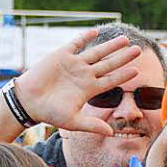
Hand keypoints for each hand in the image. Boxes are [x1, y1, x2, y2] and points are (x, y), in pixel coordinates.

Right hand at [12, 29, 140, 132]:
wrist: (28, 102)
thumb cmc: (50, 113)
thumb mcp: (73, 121)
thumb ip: (92, 125)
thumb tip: (111, 134)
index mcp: (89, 89)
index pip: (111, 81)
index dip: (124, 76)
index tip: (137, 71)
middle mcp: (85, 75)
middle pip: (109, 64)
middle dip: (123, 57)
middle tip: (138, 50)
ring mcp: (74, 64)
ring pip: (97, 52)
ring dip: (111, 46)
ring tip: (125, 39)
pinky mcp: (62, 56)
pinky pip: (76, 44)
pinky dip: (85, 38)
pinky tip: (96, 33)